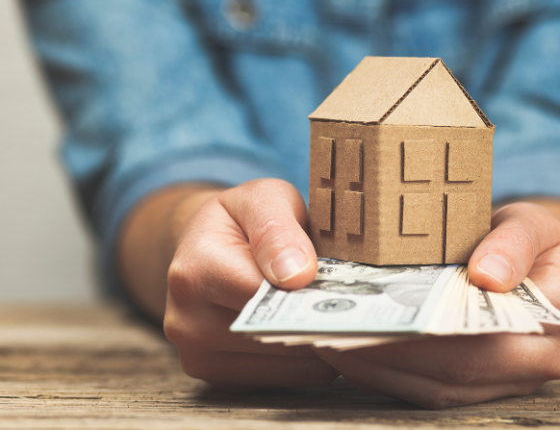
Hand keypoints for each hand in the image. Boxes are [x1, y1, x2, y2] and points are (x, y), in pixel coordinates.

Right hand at [161, 179, 337, 386]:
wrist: (206, 245)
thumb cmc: (242, 219)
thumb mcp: (262, 200)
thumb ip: (278, 230)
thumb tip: (298, 275)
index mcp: (194, 273)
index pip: (266, 298)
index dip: (311, 292)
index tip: (346, 285)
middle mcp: (186, 322)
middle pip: (277, 336)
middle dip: (320, 319)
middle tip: (353, 302)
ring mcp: (198, 355)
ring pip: (287, 367)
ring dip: (318, 343)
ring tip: (333, 312)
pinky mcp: (217, 376)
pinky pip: (283, 380)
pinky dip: (307, 360)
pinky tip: (314, 329)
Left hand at [313, 202, 559, 408]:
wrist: (544, 269)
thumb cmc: (531, 241)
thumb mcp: (532, 223)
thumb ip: (515, 242)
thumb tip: (487, 278)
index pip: (493, 332)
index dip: (435, 329)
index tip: (384, 310)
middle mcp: (542, 362)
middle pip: (460, 368)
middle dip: (394, 351)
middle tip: (340, 328)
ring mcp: (511, 383)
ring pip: (439, 389)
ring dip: (381, 368)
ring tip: (333, 339)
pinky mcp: (481, 389)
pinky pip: (430, 391)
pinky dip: (387, 374)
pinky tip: (351, 351)